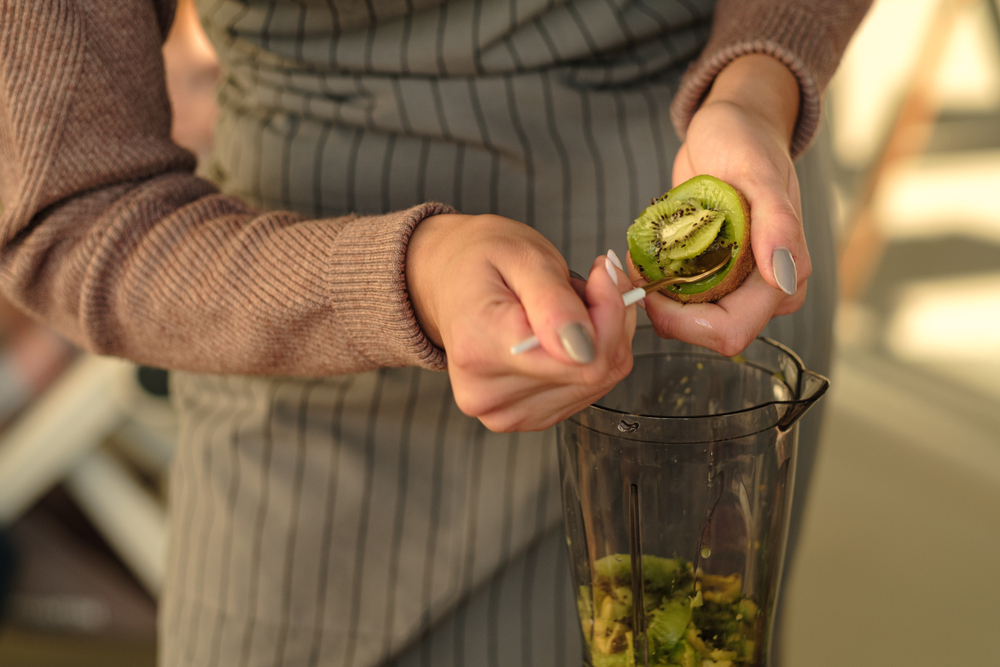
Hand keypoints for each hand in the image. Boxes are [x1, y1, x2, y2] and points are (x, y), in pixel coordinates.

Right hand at [407, 213, 635, 431]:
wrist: (450, 281)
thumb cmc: (482, 262)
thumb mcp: (522, 257)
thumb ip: (554, 302)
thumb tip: (585, 349)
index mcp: (480, 347)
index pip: (583, 357)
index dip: (608, 313)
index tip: (602, 275)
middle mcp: (487, 392)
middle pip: (592, 372)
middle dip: (607, 321)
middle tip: (589, 282)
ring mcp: (504, 413)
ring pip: (596, 383)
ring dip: (600, 339)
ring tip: (567, 307)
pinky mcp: (523, 419)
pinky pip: (585, 392)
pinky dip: (589, 357)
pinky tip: (566, 333)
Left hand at [634, 54, 810, 357]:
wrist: (733, 126)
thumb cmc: (748, 142)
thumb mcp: (759, 173)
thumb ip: (777, 223)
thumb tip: (784, 275)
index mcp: (782, 277)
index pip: (731, 331)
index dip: (684, 322)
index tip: (651, 287)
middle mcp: (763, 290)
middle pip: (705, 333)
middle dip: (665, 311)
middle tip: (635, 269)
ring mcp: (737, 285)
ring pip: (687, 320)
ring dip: (657, 296)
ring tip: (641, 256)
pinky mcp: (713, 276)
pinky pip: (678, 300)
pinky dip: (656, 283)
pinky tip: (645, 255)